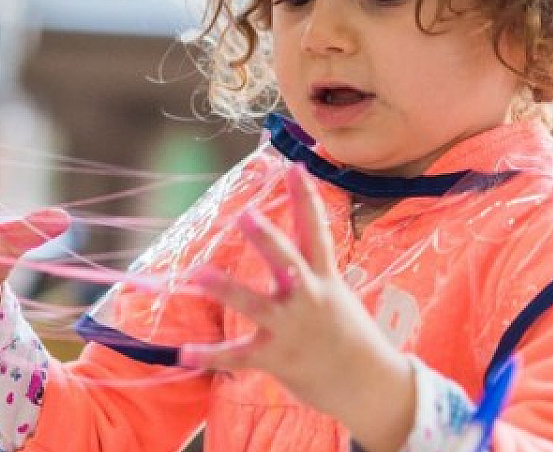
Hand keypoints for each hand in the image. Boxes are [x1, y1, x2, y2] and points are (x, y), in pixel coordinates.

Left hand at [178, 165, 414, 451]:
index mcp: (325, 279)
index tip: (295, 166)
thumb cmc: (350, 336)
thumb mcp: (338, 295)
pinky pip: (237, 355)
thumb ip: (312, 272)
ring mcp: (291, 328)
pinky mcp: (276, 357)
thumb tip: (290, 250)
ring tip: (198, 273)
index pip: (316, 232)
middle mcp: (308, 299)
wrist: (370, 386)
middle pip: (286, 262)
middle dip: (266, 239)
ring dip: (226, 288)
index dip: (307, 198)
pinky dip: (209, 355)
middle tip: (245, 215)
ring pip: (255, 304)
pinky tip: (182, 353)